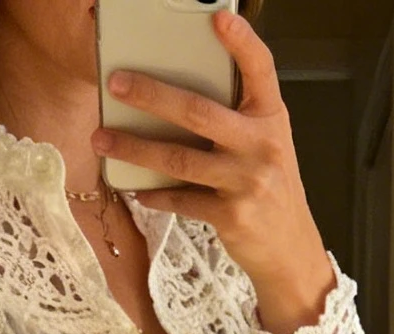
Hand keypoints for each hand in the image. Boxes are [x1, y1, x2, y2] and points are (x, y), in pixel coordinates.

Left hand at [95, 12, 332, 333]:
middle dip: (151, 95)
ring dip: (135, 148)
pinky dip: (155, 194)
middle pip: (198, 111)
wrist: (290, 251)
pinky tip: (135, 186)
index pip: (261, 69)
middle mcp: (262, 145)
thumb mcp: (265, 144)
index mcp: (271, 118)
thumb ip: (235, 118)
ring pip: (179, 158)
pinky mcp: (231, 216)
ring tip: (102, 139)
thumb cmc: (269, 188)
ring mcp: (247, 182)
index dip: (242, 42)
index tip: (219, 18)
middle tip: (115, 83)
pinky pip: (181, 199)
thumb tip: (174, 96)